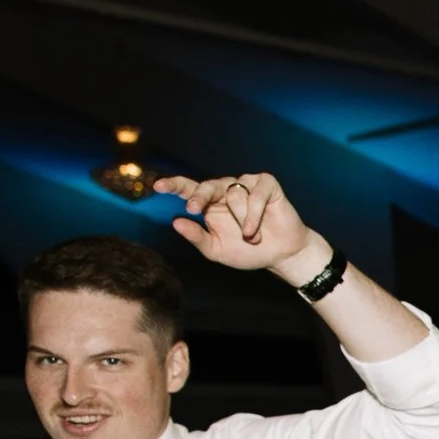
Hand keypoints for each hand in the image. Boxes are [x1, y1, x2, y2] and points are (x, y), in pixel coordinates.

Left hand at [155, 172, 326, 281]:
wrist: (281, 254)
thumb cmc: (248, 251)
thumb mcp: (217, 250)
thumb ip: (197, 238)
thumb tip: (176, 222)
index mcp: (209, 203)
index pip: (187, 188)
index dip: (172, 185)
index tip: (157, 187)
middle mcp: (225, 189)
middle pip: (206, 185)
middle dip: (198, 196)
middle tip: (194, 210)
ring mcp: (246, 184)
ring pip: (233, 195)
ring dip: (241, 221)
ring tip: (252, 237)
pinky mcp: (265, 184)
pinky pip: (254, 194)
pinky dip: (254, 214)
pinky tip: (256, 229)